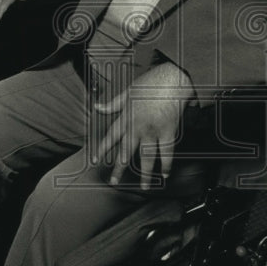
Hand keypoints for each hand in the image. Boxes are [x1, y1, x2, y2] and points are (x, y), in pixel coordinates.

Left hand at [94, 63, 194, 188]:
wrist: (172, 78)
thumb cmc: (150, 82)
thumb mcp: (127, 91)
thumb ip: (113, 104)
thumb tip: (98, 107)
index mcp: (126, 117)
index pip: (110, 137)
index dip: (102, 150)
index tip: (95, 161)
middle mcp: (137, 127)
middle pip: (126, 152)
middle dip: (119, 168)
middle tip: (114, 182)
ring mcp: (152, 131)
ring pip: (146, 157)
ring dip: (145, 174)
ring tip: (144, 187)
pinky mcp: (168, 131)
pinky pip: (167, 152)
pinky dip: (167, 164)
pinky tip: (165, 174)